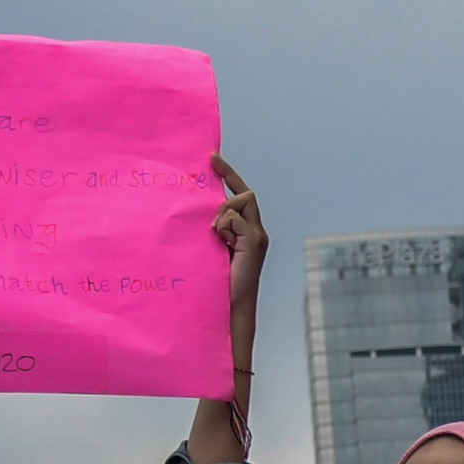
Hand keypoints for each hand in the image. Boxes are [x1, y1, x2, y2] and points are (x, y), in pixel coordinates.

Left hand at [210, 156, 266, 310]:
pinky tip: (219, 240)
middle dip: (227, 189)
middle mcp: (257, 230)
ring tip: (214, 235)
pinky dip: (224, 225)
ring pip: (240, 202)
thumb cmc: (218, 281)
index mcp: (249, 231)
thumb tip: (206, 214)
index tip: (212, 157)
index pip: (242, 194)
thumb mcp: (213, 248)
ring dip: (222, 213)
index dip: (229, 174)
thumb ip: (215, 229)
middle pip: (245, 194)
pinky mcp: (253, 243)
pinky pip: (235, 219)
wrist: (231, 306)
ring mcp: (257, 236)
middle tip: (210, 191)